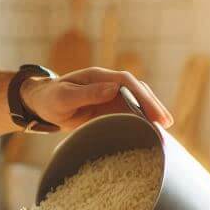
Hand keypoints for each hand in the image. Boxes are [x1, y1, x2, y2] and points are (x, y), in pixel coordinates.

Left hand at [20, 67, 173, 130]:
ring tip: (164, 131)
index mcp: (98, 77)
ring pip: (137, 102)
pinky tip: (150, 132)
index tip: (153, 112)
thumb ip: (87, 93)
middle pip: (138, 90)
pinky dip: (141, 121)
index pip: (127, 82)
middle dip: (153, 105)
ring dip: (151, 114)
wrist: (43, 104)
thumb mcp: (64, 97)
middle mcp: (108, 84)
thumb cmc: (50, 99)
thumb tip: (113, 89)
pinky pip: (129, 113)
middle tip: (166, 124)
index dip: (142, 96)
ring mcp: (111, 96)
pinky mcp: (110, 108)